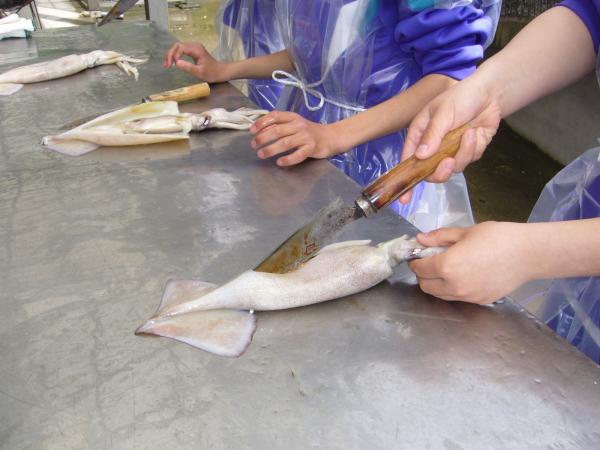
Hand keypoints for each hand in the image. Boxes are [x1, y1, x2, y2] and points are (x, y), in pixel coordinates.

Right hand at [164, 42, 229, 82]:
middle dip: (170, 54)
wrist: (221, 72)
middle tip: (167, 65)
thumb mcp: (200, 73)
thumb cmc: (212, 73)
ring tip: (167, 65)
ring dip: (172, 55)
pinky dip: (176, 55)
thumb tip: (177, 63)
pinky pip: (182, 50)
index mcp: (196, 49)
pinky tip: (173, 62)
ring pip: (178, 47)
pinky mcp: (193, 50)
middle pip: (178, 45)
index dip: (174, 55)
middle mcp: (194, 45)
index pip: (180, 48)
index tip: (173, 65)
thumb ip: (188, 67)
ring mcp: (194, 47)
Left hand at [249, 111, 342, 165]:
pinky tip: (279, 162)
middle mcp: (299, 125)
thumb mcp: (296, 124)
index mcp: (293, 117)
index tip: (252, 131)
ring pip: (285, 143)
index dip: (262, 122)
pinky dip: (288, 159)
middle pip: (277, 130)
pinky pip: (298, 154)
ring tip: (261, 154)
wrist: (332, 137)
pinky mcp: (312, 148)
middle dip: (263, 138)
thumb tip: (260, 130)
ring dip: (271, 149)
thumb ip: (281, 125)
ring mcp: (306, 137)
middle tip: (253, 145)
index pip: (275, 116)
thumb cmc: (310, 132)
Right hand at [399, 76, 501, 203]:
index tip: (404, 199)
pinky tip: (477, 132)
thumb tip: (420, 156)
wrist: (490, 94)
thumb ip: (433, 134)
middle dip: (441, 171)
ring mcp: (451, 151)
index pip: (409, 161)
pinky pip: (469, 160)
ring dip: (463, 154)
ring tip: (469, 134)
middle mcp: (433, 147)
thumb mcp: (443, 112)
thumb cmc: (460, 97)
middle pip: (431, 173)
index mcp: (420, 136)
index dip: (406, 180)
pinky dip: (474, 148)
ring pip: (453, 169)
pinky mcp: (467, 152)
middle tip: (449, 162)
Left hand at [409, 222, 535, 303]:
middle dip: (424, 274)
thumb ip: (439, 237)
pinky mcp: (479, 301)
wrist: (528, 253)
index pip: (419, 269)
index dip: (416, 261)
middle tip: (432, 261)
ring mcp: (467, 297)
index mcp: (447, 266)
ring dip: (436, 284)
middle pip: (425, 286)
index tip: (419, 255)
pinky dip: (452, 289)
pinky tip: (463, 275)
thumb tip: (420, 239)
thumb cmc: (498, 237)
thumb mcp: (465, 232)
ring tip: (448, 268)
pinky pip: (457, 298)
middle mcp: (454, 286)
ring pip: (440, 295)